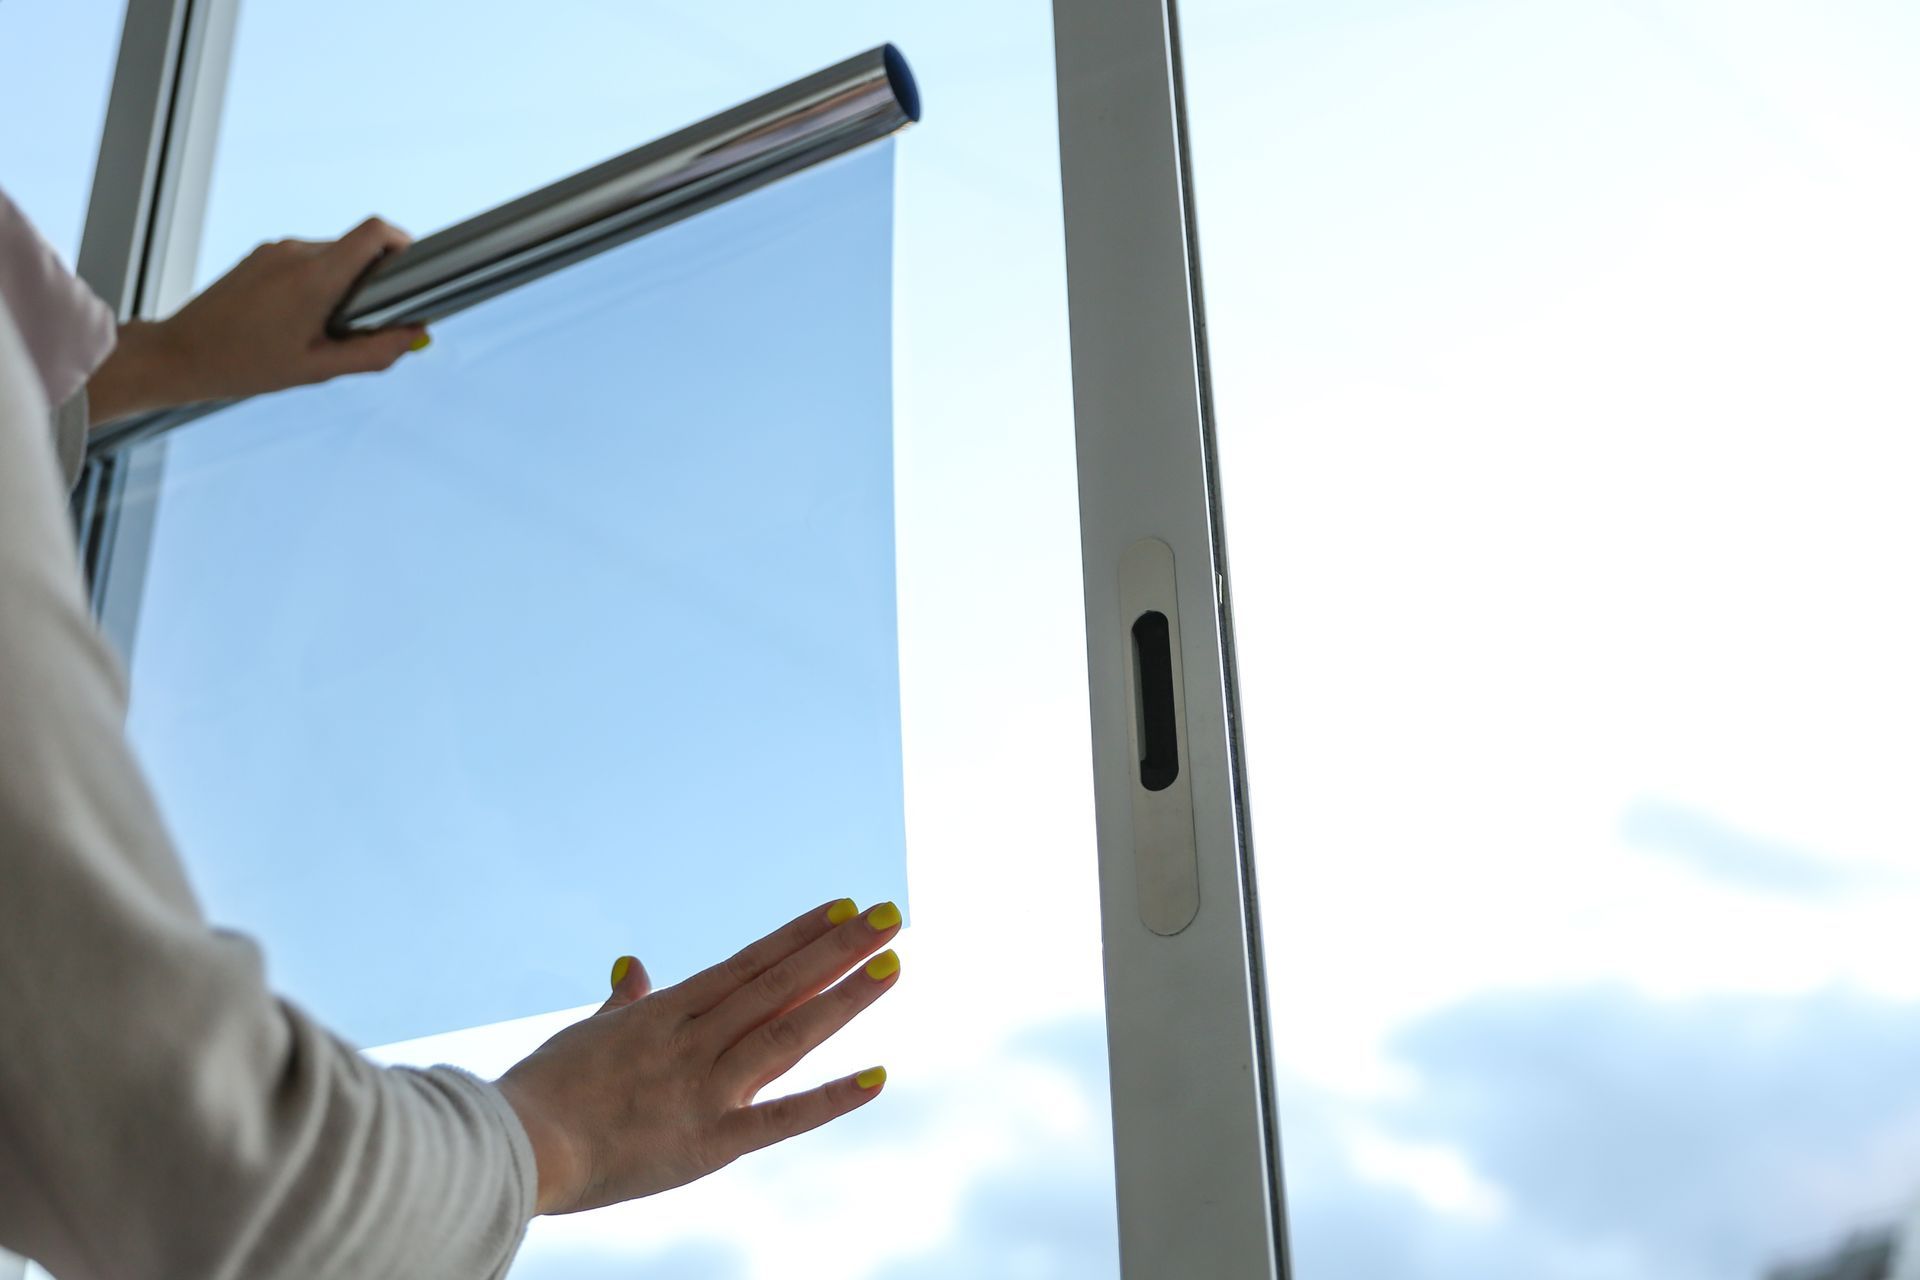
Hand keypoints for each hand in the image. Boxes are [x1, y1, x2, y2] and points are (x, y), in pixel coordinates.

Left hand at [87, 217, 429, 424]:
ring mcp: (275, 250)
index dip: (403, 243)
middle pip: (358, 248)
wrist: (178, 355)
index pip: (374, 232)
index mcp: (313, 279)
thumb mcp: (317, 370)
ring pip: (333, 256)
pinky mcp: (260, 254)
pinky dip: (317, 283)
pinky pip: (306, 260)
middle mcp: (295, 253)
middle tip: (370, 321)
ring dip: (343, 284)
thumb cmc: (244, 366)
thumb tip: (415, 336)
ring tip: (324, 327)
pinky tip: (298, 319)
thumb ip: (373, 353)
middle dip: (374, 280)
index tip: (414, 270)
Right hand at [495, 898, 901, 1215]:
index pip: (749, 963)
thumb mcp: (586, 1033)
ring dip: (843, 998)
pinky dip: (831, 1099)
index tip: (844, 905)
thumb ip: (623, 1003)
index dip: (800, 933)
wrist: (519, 1145)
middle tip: (891, 915)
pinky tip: (877, 1075)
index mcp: (666, 1013)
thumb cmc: (544, 1090)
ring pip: (787, 1034)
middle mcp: (694, 1041)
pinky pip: (780, 1119)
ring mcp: (704, 1089)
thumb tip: (632, 964)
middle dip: (839, 948)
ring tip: (893, 965)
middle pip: (779, 985)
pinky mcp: (709, 1142)